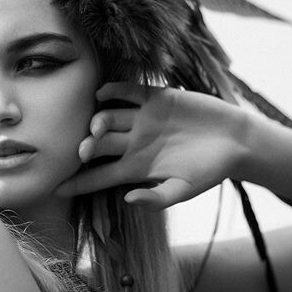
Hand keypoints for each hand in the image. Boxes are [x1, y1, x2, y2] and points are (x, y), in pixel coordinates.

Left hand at [57, 82, 248, 209]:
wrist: (235, 142)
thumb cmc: (211, 171)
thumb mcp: (185, 190)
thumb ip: (157, 199)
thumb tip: (127, 200)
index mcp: (136, 168)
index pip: (99, 177)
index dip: (77, 183)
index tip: (55, 189)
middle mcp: (134, 143)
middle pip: (98, 145)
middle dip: (86, 148)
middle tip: (84, 152)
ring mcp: (143, 120)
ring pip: (108, 118)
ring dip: (98, 121)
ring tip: (98, 126)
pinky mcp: (157, 99)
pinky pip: (127, 92)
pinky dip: (113, 91)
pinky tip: (102, 93)